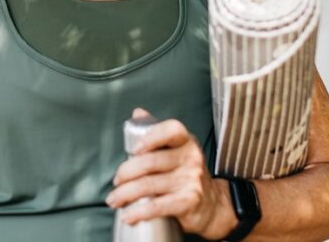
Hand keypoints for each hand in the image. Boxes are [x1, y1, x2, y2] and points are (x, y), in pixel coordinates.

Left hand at [105, 108, 230, 236]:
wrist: (213, 206)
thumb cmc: (187, 174)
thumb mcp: (177, 149)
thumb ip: (156, 131)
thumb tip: (138, 112)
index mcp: (185, 141)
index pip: (171, 130)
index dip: (151, 137)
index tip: (133, 149)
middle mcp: (190, 158)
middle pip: (150, 161)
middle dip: (126, 172)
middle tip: (116, 181)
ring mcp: (191, 180)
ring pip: (148, 185)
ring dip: (125, 194)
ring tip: (114, 200)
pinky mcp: (188, 201)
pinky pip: (158, 206)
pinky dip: (138, 212)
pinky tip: (128, 215)